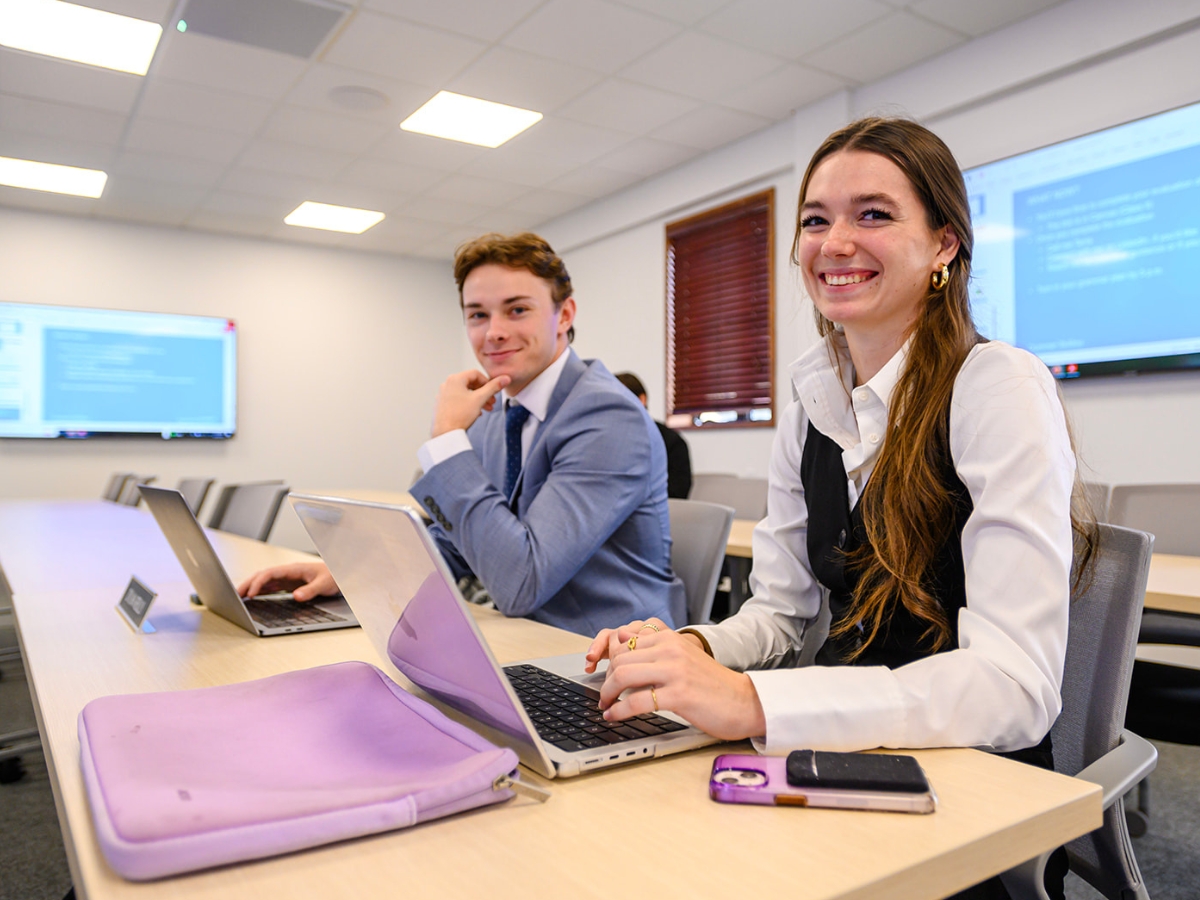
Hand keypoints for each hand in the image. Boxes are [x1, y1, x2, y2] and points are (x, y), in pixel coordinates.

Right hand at [236, 562, 337, 601]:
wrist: (340, 575)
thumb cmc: (333, 577)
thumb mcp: (324, 584)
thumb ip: (311, 590)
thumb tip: (296, 597)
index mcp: (293, 569)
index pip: (270, 574)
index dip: (258, 583)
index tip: (251, 594)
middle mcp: (287, 572)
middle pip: (262, 576)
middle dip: (248, 584)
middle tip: (235, 595)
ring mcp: (286, 578)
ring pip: (264, 581)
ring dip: (251, 587)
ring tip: (237, 597)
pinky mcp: (288, 584)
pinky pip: (270, 586)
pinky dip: (259, 590)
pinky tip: (252, 597)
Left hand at [432, 370, 510, 436]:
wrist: (446, 432)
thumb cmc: (459, 415)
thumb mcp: (480, 399)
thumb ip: (493, 387)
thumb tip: (505, 378)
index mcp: (455, 379)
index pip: (475, 374)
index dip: (487, 381)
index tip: (493, 390)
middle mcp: (447, 384)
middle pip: (470, 383)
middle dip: (484, 392)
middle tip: (492, 401)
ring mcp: (444, 394)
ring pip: (465, 392)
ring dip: (478, 399)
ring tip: (486, 408)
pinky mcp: (443, 404)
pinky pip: (458, 399)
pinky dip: (469, 403)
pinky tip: (476, 412)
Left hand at [585, 620, 767, 741]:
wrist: (744, 702)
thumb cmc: (712, 684)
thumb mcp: (683, 657)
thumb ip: (656, 649)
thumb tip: (621, 637)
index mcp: (671, 639)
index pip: (625, 642)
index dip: (610, 661)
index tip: (606, 675)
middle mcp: (672, 649)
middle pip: (621, 658)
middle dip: (606, 679)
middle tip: (604, 694)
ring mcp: (675, 671)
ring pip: (624, 675)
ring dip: (607, 693)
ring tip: (606, 705)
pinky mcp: (679, 695)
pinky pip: (636, 701)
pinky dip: (619, 711)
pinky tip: (614, 716)